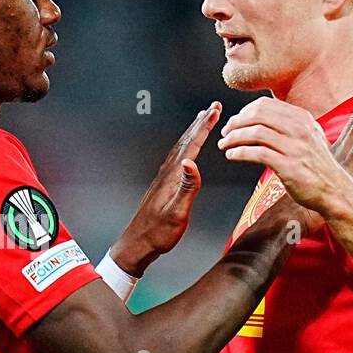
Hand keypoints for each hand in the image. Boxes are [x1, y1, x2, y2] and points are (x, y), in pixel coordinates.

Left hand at [111, 105, 219, 275]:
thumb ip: (186, 187)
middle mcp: (167, 173)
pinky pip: (178, 158)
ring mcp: (164, 178)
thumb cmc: (157, 233)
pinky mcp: (164, 185)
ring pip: (181, 148)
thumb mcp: (176, 212)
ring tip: (201, 121)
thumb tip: (191, 162)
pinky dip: (186, 147)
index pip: (192, 145)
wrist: (138, 244)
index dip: (204, 126)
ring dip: (193, 132)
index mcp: (173, 176)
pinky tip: (187, 150)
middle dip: (201, 123)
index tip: (215, 110)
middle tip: (213, 108)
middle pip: (186, 141)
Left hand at [218, 79, 352, 221]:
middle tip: (225, 133)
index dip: (244, 112)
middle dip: (236, 123)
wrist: (334, 190)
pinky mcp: (289, 166)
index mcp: (302, 119)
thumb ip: (289, 126)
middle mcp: (299, 129)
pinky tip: (232, 156)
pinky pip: (257, 153)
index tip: (234, 122)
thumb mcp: (308, 137)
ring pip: (255, 132)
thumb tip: (260, 119)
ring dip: (234, 138)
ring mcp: (295, 147)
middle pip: (257, 115)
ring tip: (224, 145)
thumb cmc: (317, 167)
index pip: (265, 105)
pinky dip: (239, 153)